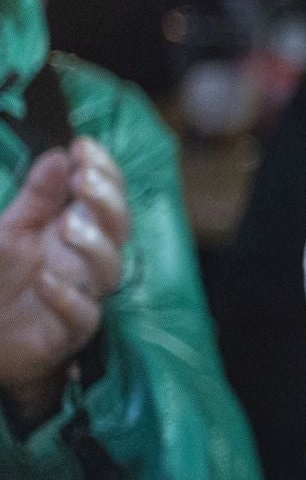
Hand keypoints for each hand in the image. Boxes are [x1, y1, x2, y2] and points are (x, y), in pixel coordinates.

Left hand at [0, 140, 127, 421]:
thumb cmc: (1, 278)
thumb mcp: (11, 229)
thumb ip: (37, 196)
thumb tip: (58, 156)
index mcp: (79, 230)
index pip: (108, 197)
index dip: (104, 172)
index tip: (84, 146)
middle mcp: (87, 262)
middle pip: (119, 230)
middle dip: (107, 202)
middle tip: (83, 180)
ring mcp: (83, 296)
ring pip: (109, 272)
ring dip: (94, 246)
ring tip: (68, 226)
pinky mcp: (68, 334)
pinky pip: (83, 318)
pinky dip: (69, 299)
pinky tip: (46, 281)